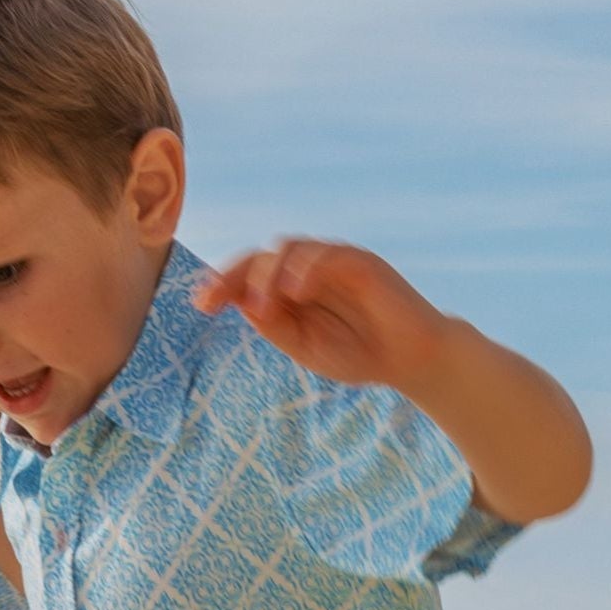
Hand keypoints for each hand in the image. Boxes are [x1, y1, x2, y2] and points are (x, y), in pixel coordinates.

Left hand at [194, 239, 452, 391]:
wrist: (409, 360)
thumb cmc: (358, 353)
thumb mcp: (305, 346)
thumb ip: (276, 325)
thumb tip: (245, 303)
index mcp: (290, 289)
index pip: (249, 274)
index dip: (222, 283)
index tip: (201, 304)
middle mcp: (308, 270)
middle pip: (262, 256)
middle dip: (234, 275)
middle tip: (217, 301)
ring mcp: (334, 262)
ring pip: (289, 249)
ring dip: (269, 273)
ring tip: (263, 303)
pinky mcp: (360, 261)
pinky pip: (327, 254)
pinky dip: (307, 268)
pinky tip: (296, 291)